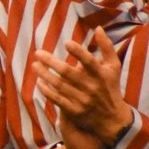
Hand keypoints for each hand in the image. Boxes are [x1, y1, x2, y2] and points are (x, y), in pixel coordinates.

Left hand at [32, 26, 133, 148]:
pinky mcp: (74, 111)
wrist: (113, 120)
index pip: (89, 61)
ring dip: (45, 75)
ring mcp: (82, 100)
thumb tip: (98, 28)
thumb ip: (106, 47)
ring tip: (35, 65)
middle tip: (38, 53)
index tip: (66, 42)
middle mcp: (91, 87)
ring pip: (59, 85)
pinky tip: (39, 82)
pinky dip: (47, 91)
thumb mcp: (113, 67)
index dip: (78, 52)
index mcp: (101, 74)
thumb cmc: (111, 88)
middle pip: (68, 72)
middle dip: (51, 62)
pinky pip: (57, 99)